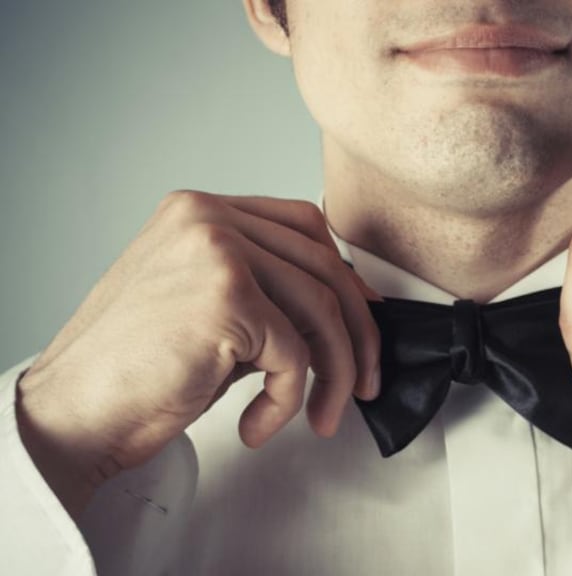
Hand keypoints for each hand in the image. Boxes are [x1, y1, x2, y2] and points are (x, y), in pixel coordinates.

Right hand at [16, 191, 379, 513]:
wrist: (72, 413)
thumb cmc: (135, 371)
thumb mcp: (207, 309)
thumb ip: (266, 291)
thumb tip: (346, 309)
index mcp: (200, 211)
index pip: (303, 226)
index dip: (344, 278)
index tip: (364, 320)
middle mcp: (208, 219)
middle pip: (323, 265)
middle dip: (357, 333)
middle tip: (364, 381)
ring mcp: (216, 250)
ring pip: (320, 309)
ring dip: (334, 373)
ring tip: (323, 415)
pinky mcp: (226, 297)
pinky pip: (294, 353)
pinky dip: (289, 400)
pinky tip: (258, 425)